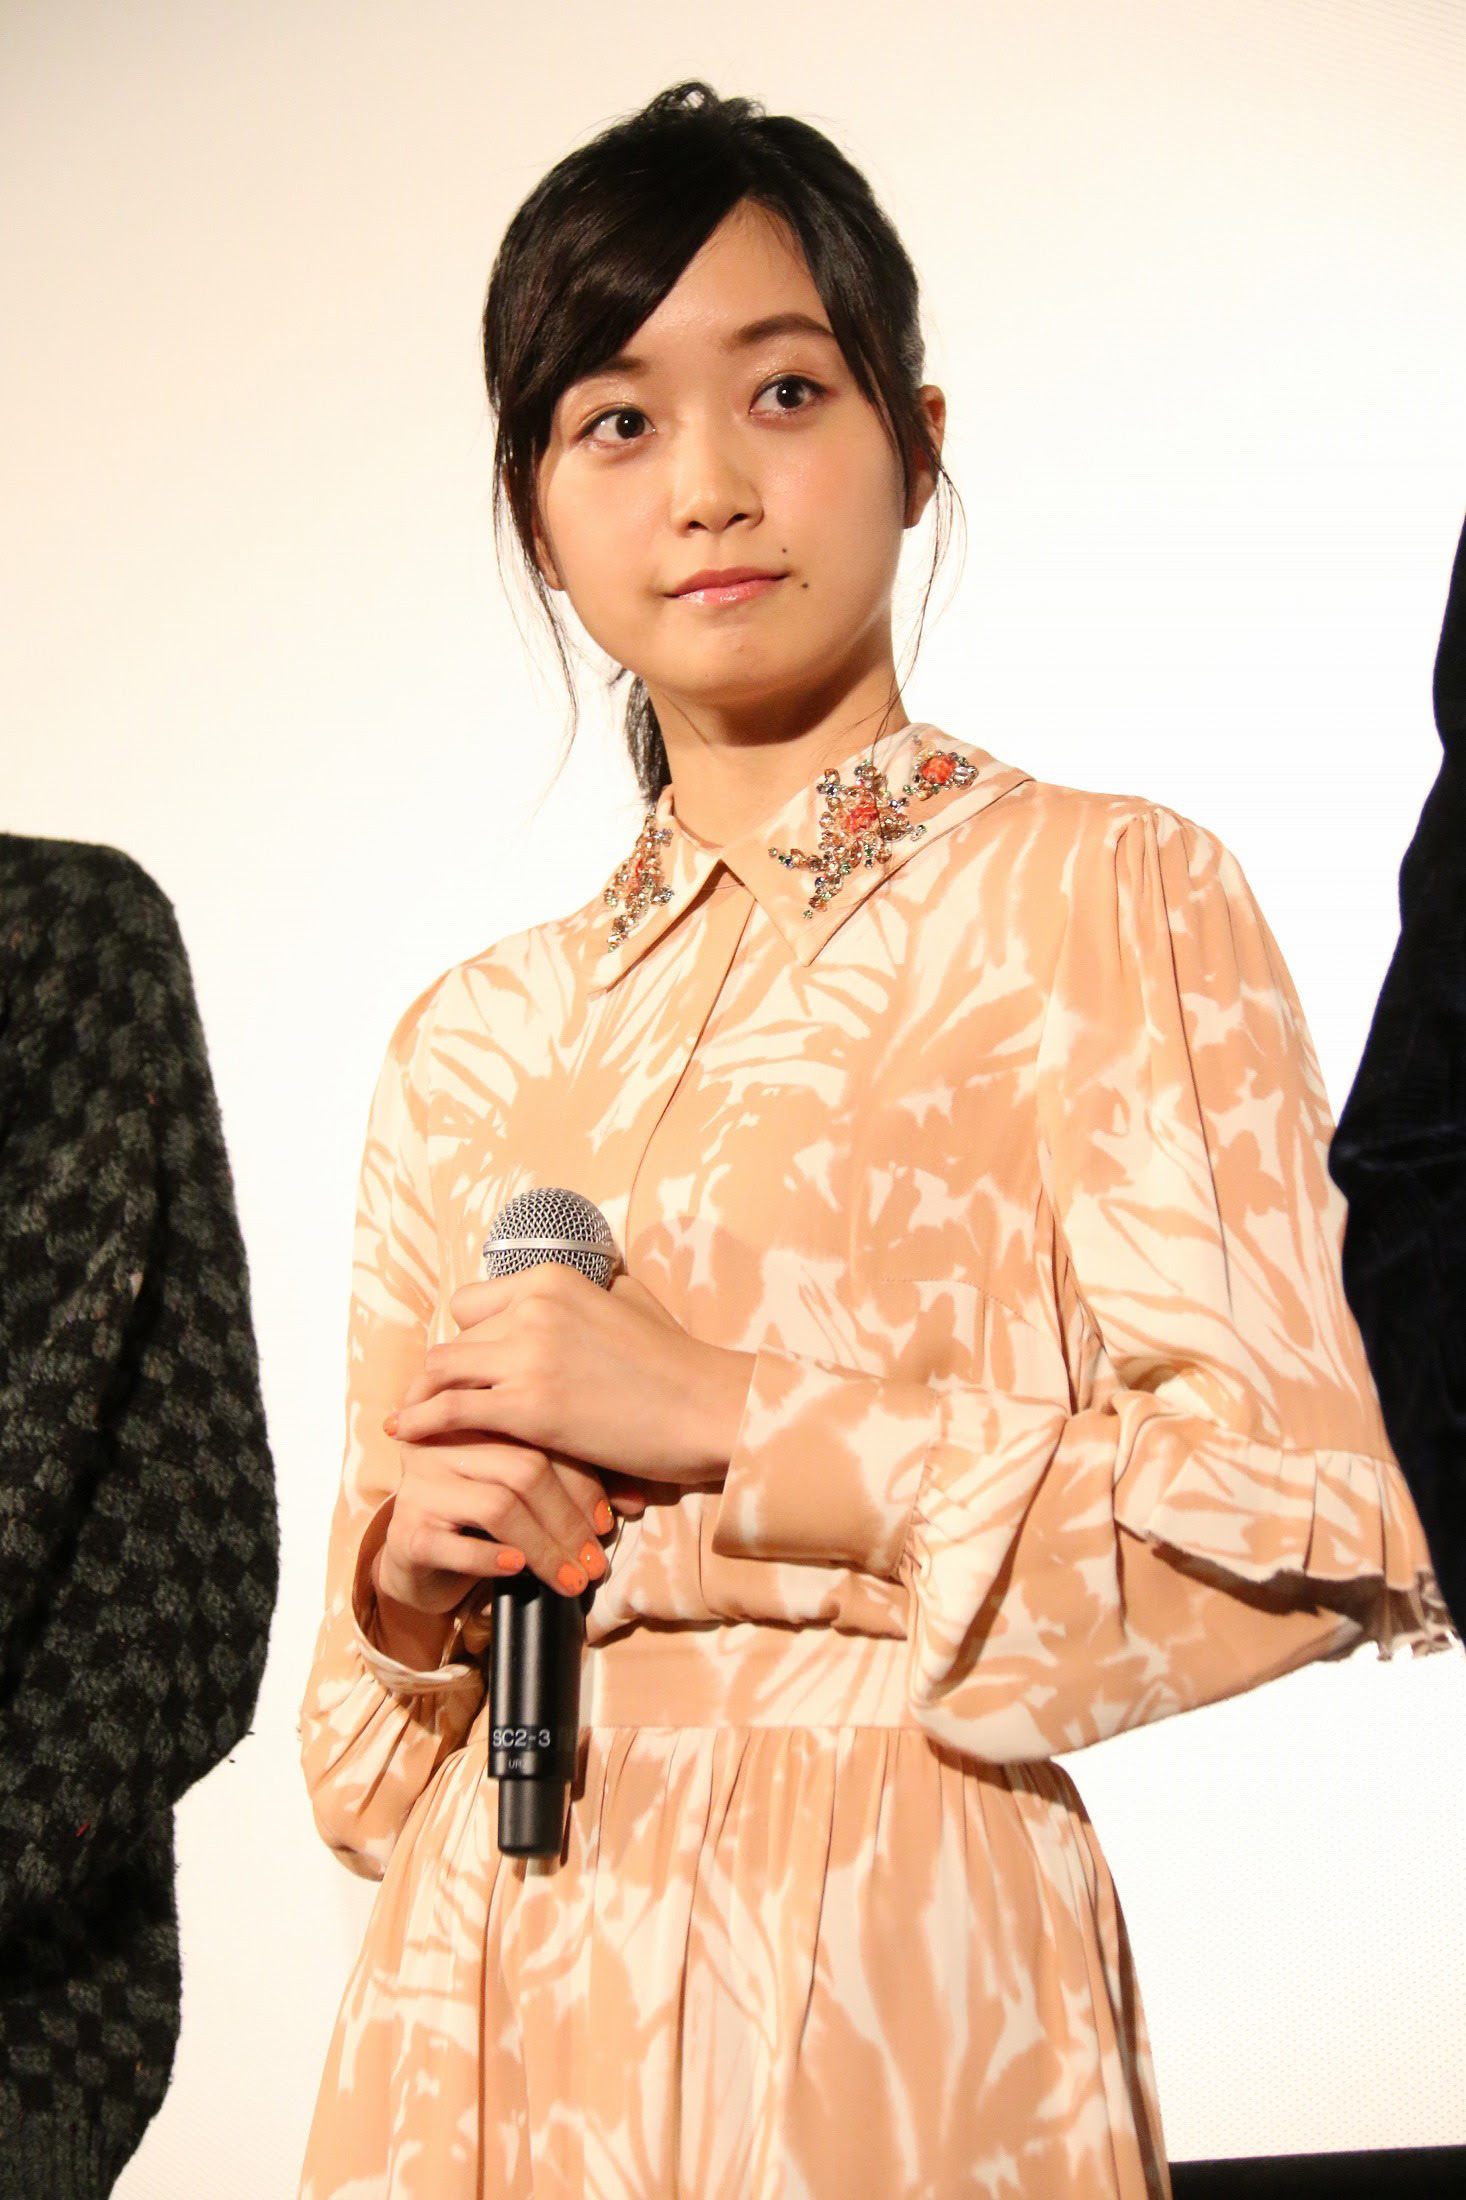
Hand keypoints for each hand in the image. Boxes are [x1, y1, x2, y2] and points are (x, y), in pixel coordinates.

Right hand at [375, 1419, 613, 1617]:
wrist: (420, 1556)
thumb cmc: (484, 1515)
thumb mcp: (529, 1491)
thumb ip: (574, 1481)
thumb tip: (635, 1502)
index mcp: (479, 1415)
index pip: (542, 1436)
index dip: (584, 1478)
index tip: (612, 1518)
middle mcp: (445, 1439)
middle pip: (525, 1468)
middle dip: (570, 1521)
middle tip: (597, 1561)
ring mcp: (421, 1482)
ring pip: (498, 1506)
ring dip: (545, 1548)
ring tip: (573, 1581)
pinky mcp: (406, 1530)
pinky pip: (453, 1544)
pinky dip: (492, 1558)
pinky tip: (519, 1569)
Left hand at [388, 1264, 755, 1524]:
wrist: (706, 1406)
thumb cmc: (674, 1361)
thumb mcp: (629, 1299)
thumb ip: (589, 1289)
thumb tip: (577, 1280)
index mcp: (552, 1278)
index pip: (474, 1304)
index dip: (469, 1338)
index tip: (467, 1366)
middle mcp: (532, 1307)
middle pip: (454, 1339)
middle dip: (443, 1373)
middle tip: (430, 1400)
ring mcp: (528, 1355)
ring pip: (441, 1370)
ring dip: (421, 1397)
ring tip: (408, 1420)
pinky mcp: (528, 1406)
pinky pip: (451, 1409)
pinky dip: (421, 1422)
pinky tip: (404, 1436)